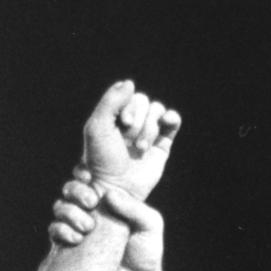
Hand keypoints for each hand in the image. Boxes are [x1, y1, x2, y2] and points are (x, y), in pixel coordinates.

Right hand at [49, 178, 162, 270]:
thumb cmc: (147, 254)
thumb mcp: (151, 226)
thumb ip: (135, 208)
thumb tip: (109, 196)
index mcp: (112, 200)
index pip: (92, 177)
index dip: (86, 173)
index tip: (90, 177)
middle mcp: (94, 210)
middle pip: (72, 188)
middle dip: (77, 191)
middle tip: (92, 202)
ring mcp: (80, 226)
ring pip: (61, 207)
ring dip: (70, 212)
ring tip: (88, 227)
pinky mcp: (69, 244)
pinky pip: (56, 230)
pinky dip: (62, 230)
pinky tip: (77, 239)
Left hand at [82, 80, 180, 202]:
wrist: (115, 188)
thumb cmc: (101, 159)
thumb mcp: (97, 126)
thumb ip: (110, 101)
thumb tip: (130, 83)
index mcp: (115, 116)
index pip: (129, 95)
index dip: (129, 107)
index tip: (123, 124)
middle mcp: (131, 123)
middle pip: (145, 102)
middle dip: (139, 121)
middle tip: (129, 140)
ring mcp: (147, 133)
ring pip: (158, 112)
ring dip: (150, 128)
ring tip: (141, 148)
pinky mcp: (162, 145)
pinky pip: (172, 122)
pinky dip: (172, 118)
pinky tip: (168, 121)